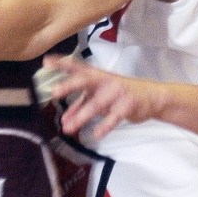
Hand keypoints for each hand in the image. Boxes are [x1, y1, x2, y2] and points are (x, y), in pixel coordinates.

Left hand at [42, 54, 160, 137]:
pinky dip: (105, 125)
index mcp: (96, 75)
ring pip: (96, 104)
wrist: (151, 96)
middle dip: (69, 85)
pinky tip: (97, 134)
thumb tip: (64, 121)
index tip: (46, 62)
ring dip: (81, 116)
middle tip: (54, 92)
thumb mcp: (99, 95)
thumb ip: (80, 106)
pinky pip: (114, 117)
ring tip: (68, 128)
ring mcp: (116, 92)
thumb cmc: (119, 93)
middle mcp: (104, 80)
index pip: (76, 67)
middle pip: (85, 80)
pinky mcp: (127, 105)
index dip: (61, 64)